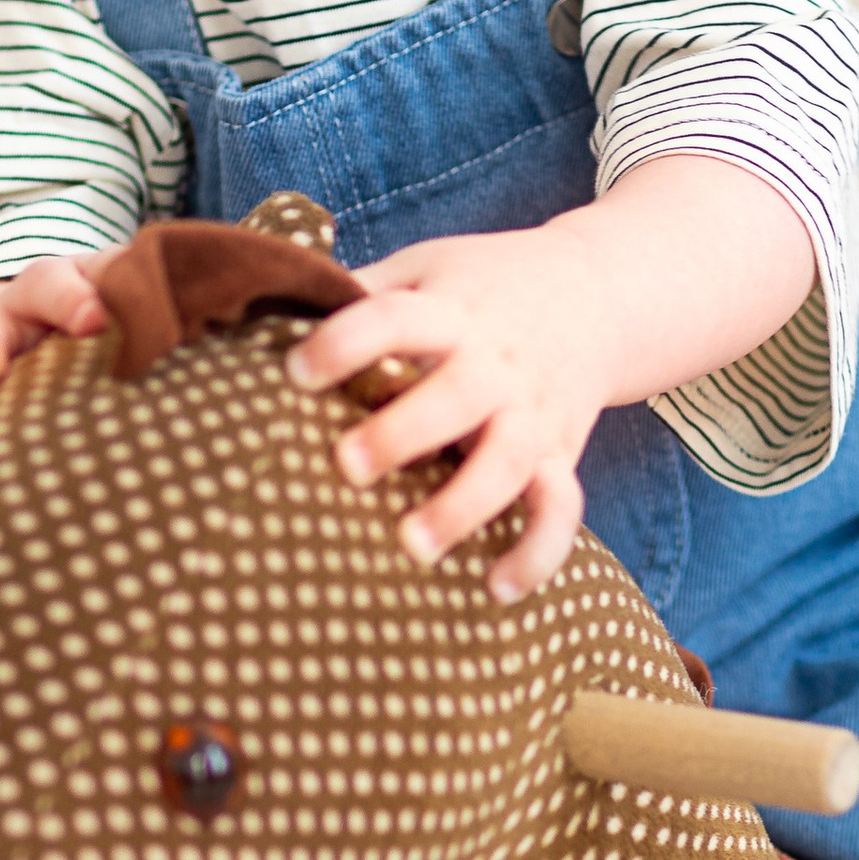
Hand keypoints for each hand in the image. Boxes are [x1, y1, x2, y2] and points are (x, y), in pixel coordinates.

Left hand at [286, 224, 610, 598]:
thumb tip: (259, 307)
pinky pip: (561, 509)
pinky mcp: (562, 455)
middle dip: (405, 430)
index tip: (296, 373)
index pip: (397, 318)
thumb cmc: (483, 287)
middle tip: (347, 465)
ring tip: (412, 548)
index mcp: (454, 310)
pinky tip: (495, 590)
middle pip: (458, 394)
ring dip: (464, 506)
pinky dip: (537, 551)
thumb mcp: (427, 268)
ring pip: (509, 460)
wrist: (599, 292)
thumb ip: (360, 293)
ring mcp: (533, 412)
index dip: (346, 343)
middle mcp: (497, 363)